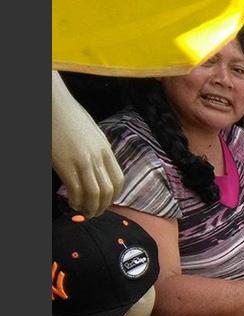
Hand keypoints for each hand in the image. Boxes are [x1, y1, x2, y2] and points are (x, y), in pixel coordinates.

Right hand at [52, 71, 123, 215]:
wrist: (53, 102)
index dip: (114, 196)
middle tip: (94, 213)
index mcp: (105, 149)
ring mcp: (82, 161)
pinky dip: (76, 200)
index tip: (106, 202)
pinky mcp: (65, 163)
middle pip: (108, 191)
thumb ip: (97, 150)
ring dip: (90, 207)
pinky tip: (73, 202)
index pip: (118, 180)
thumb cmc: (68, 116)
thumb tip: (98, 165)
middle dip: (102, 207)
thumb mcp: (91, 133)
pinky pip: (76, 189)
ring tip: (84, 211)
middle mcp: (98, 157)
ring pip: (94, 194)